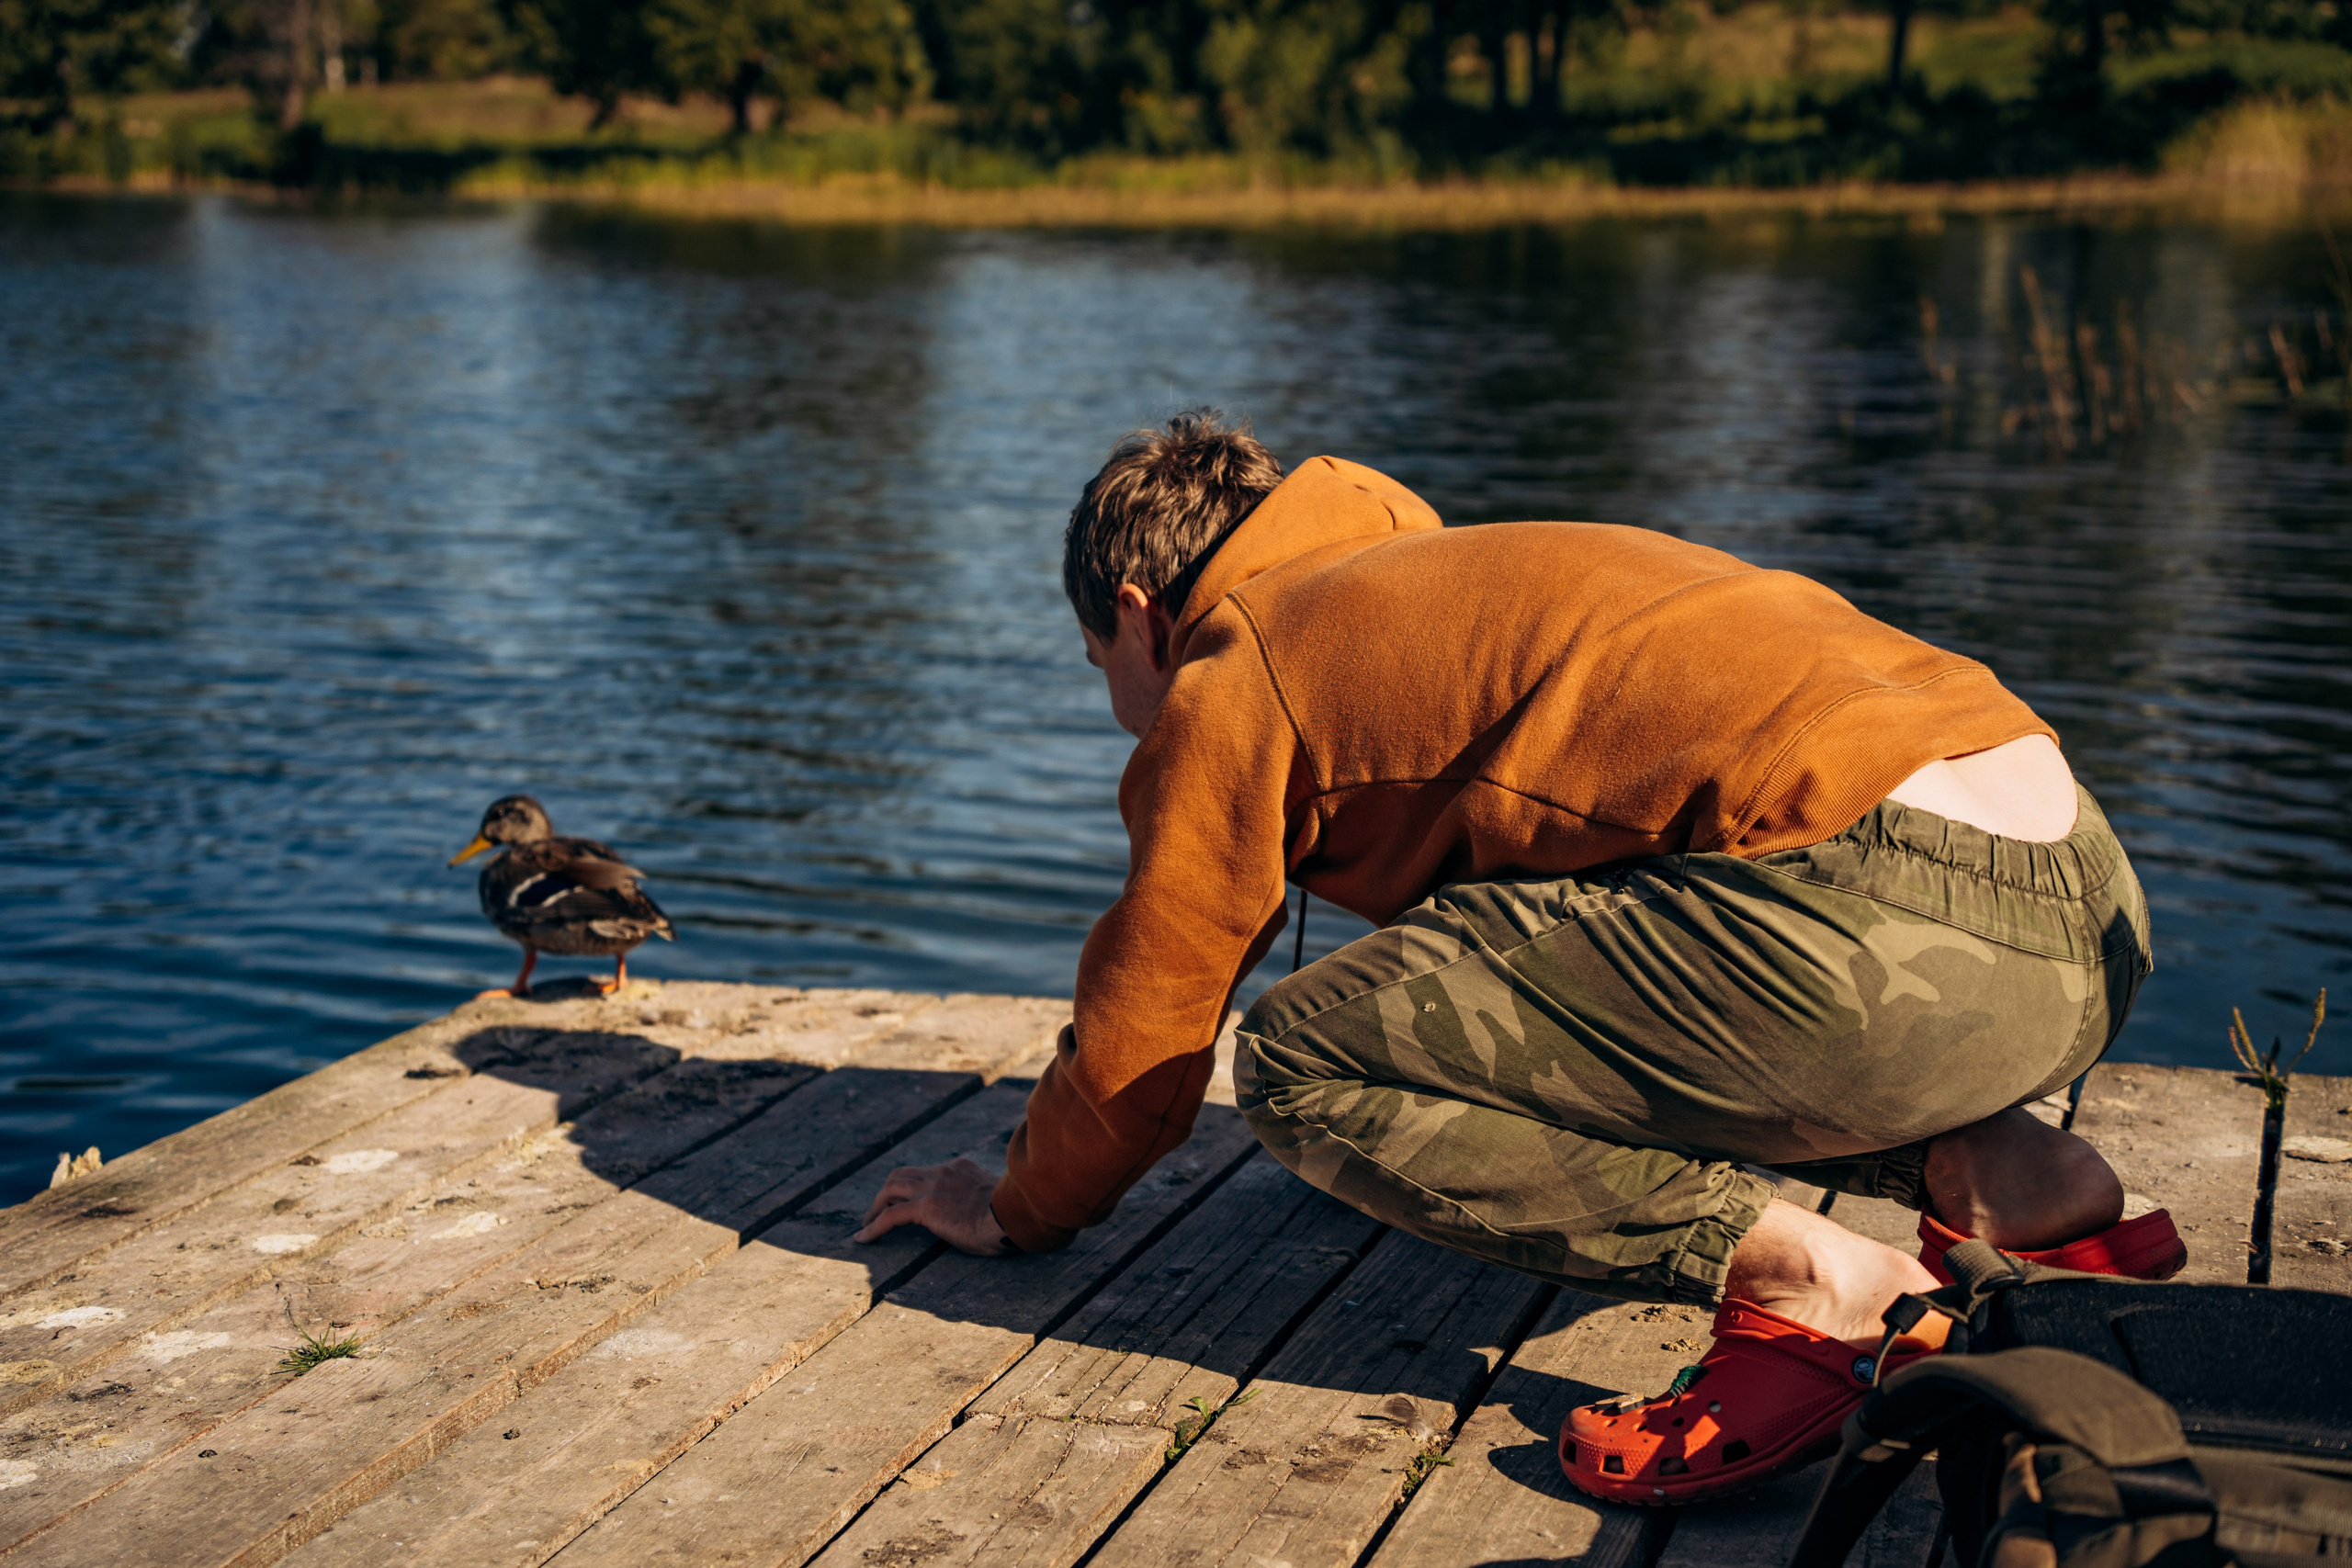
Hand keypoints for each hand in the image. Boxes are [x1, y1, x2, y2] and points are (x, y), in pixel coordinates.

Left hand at [854, 1157, 1015, 1255]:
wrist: (1015, 1215)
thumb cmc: (1016, 1215)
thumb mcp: (999, 1201)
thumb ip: (985, 1200)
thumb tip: (989, 1215)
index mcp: (961, 1169)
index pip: (927, 1172)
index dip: (910, 1186)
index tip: (905, 1201)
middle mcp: (944, 1173)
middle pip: (901, 1175)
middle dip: (885, 1193)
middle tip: (876, 1212)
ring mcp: (933, 1188)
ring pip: (890, 1189)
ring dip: (874, 1208)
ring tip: (865, 1226)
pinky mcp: (927, 1207)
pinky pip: (890, 1216)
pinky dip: (873, 1226)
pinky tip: (863, 1239)